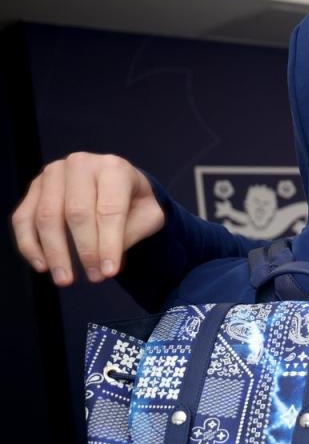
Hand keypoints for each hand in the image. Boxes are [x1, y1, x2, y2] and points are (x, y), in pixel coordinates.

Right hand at [11, 152, 164, 285]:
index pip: (109, 210)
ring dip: (55, 253)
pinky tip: (42, 266)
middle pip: (76, 213)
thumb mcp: (149, 215)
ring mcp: (52, 173)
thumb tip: (105, 263)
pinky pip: (24, 218)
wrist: (116, 183)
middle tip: (94, 278)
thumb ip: (131, 234)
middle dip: (85, 251)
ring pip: (46, 217)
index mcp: (114, 168)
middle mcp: (80, 164)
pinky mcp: (34, 187)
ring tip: (66, 279)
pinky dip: (30, 245)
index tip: (110, 272)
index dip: (109, 244)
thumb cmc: (134, 201)